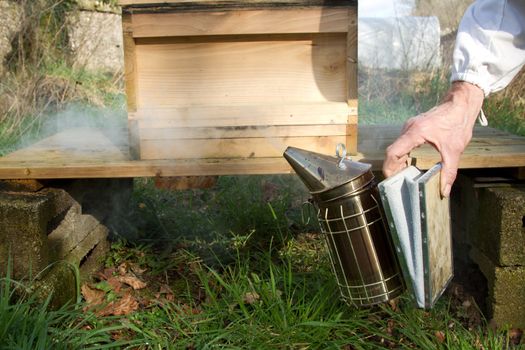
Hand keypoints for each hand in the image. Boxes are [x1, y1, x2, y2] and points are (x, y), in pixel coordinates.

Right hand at [382, 81, 483, 196]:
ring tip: (403, 177)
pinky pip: (402, 143)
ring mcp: (410, 127)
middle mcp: (409, 129)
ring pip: (397, 147)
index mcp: (415, 133)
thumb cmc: (458, 122)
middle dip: (393, 168)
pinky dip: (402, 156)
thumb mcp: (454, 150)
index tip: (391, 180)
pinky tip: (408, 165)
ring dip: (397, 162)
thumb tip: (444, 190)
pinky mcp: (413, 127)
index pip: (393, 152)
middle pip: (393, 151)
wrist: (461, 103)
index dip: (389, 167)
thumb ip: (448, 172)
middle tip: (398, 184)